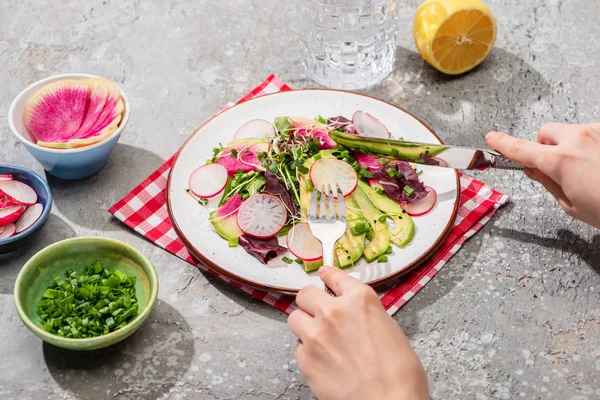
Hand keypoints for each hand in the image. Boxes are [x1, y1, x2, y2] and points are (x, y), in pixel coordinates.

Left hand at [287, 266, 428, 399]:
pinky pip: (297, 346)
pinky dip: (306, 350)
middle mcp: (334, 311)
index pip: (334, 276)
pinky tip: (320, 358)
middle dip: (311, 301)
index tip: (323, 275)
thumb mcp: (388, 328)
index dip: (327, 276)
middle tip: (318, 311)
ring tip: (317, 336)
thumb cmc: (399, 372)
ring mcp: (316, 334)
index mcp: (360, 299)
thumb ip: (365, 314)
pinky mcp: (305, 358)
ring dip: (304, 324)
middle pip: (305, 294)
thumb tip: (354, 315)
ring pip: (294, 317)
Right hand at [486, 123, 599, 228]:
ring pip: (571, 132)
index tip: (492, 138)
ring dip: (571, 146)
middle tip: (555, 168)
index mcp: (560, 161)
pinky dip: (591, 146)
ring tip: (588, 171)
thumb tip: (536, 170)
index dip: (503, 144)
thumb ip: (549, 183)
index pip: (521, 149)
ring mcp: (598, 132)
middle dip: (545, 147)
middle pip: (545, 133)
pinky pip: (592, 134)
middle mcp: (578, 139)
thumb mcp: (572, 205)